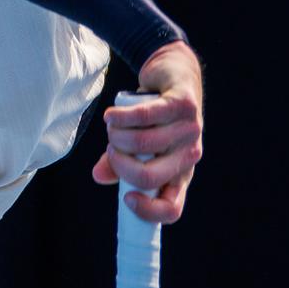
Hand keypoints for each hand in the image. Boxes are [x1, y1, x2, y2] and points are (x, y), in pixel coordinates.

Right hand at [91, 40, 202, 222]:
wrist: (174, 76)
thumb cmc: (153, 120)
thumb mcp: (136, 146)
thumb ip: (117, 164)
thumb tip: (98, 176)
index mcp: (180, 176)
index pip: (172, 209)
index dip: (148, 211)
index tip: (126, 198)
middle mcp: (189, 157)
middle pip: (150, 177)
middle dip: (120, 164)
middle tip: (112, 150)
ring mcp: (190, 130)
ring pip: (143, 144)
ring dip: (116, 135)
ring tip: (112, 126)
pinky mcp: (183, 104)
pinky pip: (145, 116)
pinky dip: (120, 117)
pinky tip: (111, 116)